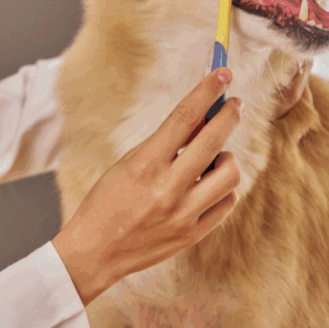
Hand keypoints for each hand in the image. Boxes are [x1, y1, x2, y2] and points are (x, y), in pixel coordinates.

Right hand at [52, 68, 243, 305]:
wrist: (94, 253)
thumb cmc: (106, 203)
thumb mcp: (127, 165)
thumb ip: (164, 145)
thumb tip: (200, 119)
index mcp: (145, 165)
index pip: (184, 117)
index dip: (207, 91)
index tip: (222, 75)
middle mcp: (168, 189)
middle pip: (214, 140)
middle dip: (229, 115)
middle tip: (234, 105)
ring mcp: (183, 214)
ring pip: (230, 174)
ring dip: (226, 159)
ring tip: (214, 159)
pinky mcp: (193, 234)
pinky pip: (227, 203)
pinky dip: (223, 189)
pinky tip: (210, 185)